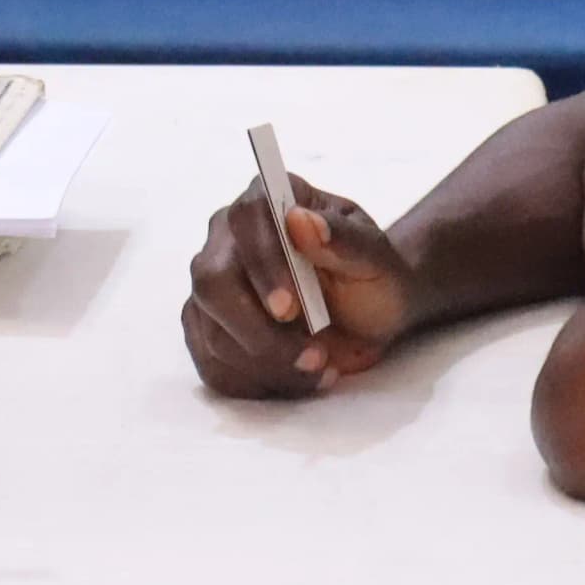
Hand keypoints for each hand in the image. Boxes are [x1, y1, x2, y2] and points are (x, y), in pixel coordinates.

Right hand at [182, 176, 425, 399]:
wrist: (370, 315)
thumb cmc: (374, 277)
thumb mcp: (376, 259)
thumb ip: (344, 240)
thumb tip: (300, 221)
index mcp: (270, 201)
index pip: (246, 220)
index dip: (262, 264)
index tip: (290, 308)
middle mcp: (228, 237)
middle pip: (212, 281)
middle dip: (257, 330)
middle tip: (311, 356)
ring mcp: (214, 284)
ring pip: (212, 330)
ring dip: (267, 363)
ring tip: (320, 367)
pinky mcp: (208, 326)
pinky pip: (212, 363)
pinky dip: (254, 382)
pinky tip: (292, 379)